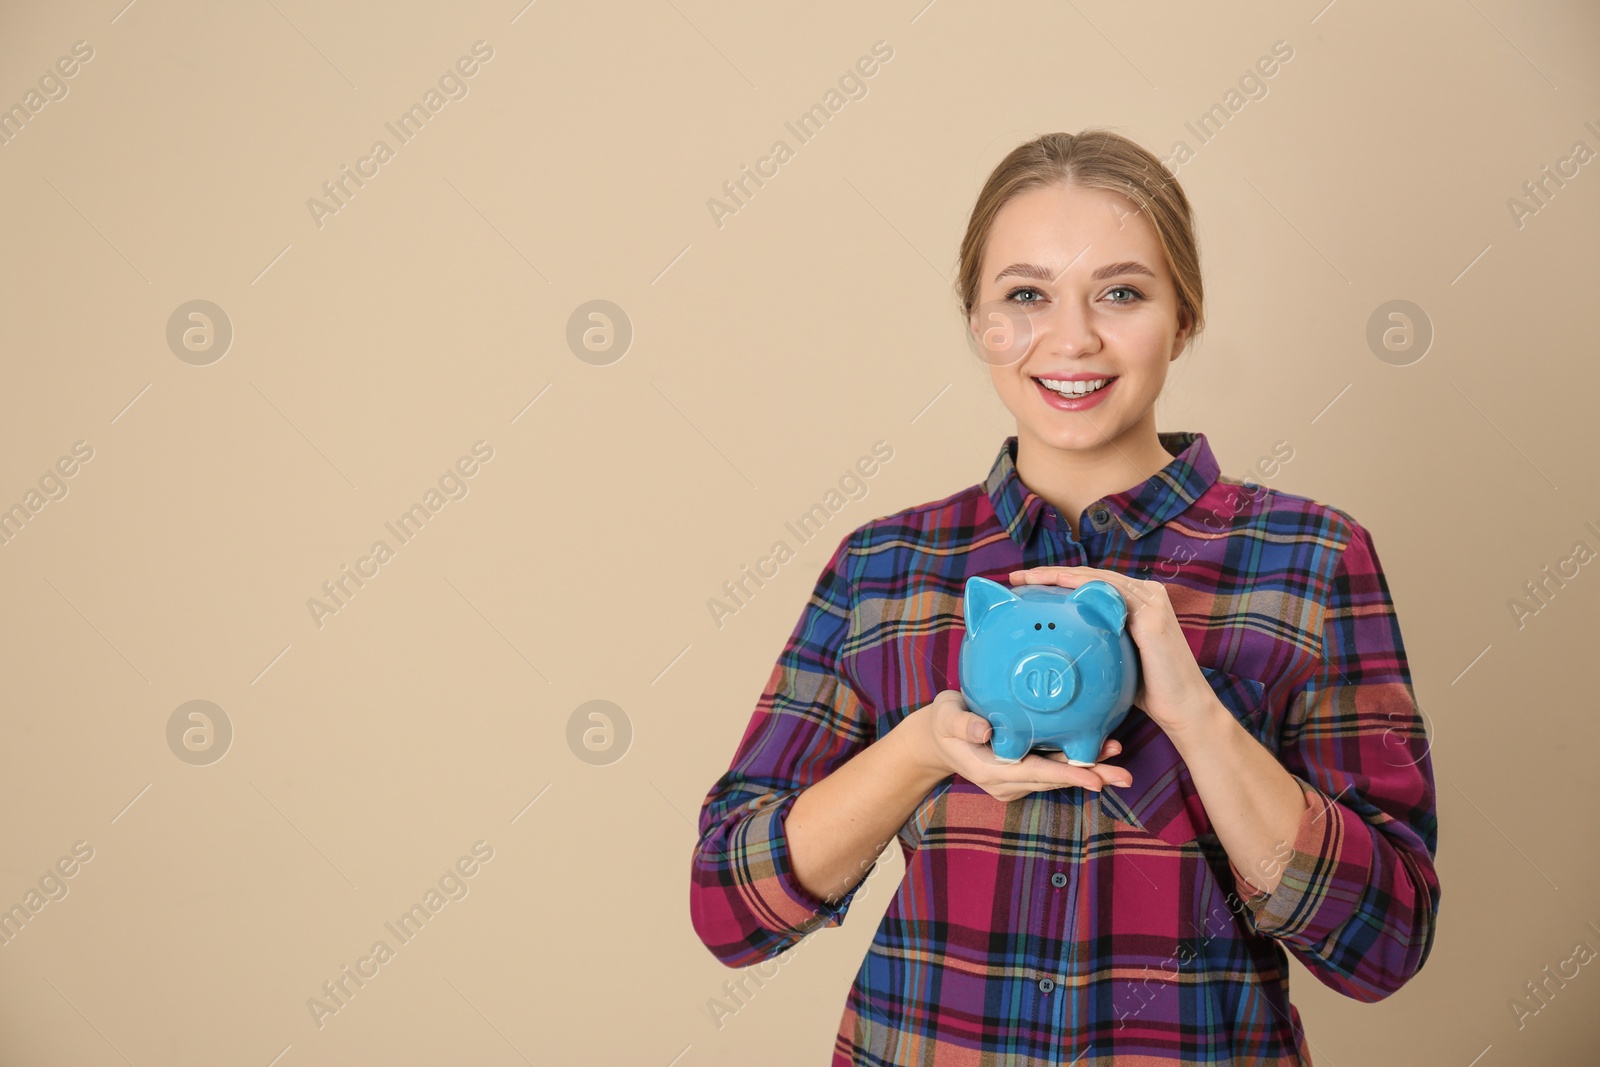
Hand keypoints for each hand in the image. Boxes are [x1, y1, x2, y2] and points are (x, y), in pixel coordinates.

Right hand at [908, 690, 1131, 802]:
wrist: (936, 740)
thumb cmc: (943, 722)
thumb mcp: (946, 717)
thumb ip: (963, 724)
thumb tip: (983, 731)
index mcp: (992, 771)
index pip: (1036, 774)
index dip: (1067, 775)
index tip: (1095, 779)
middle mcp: (1007, 781)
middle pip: (1054, 779)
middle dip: (1090, 775)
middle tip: (1125, 775)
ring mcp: (1015, 780)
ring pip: (1057, 775)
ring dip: (1088, 768)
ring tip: (1118, 756)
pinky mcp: (1022, 772)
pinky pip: (1051, 769)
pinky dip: (1074, 762)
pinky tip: (1098, 751)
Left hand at [1008, 565, 1218, 736]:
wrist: (1183, 709)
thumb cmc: (1149, 690)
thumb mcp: (1116, 660)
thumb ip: (1097, 645)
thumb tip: (1059, 649)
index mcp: (1138, 602)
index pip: (1092, 585)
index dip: (1058, 581)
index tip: (1026, 587)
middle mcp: (1146, 595)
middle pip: (1090, 576)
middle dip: (1050, 574)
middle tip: (1017, 578)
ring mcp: (1150, 601)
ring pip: (1095, 578)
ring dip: (1057, 575)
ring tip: (1027, 579)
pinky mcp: (1151, 614)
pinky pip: (1109, 592)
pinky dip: (1080, 585)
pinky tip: (1056, 585)